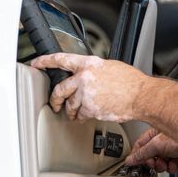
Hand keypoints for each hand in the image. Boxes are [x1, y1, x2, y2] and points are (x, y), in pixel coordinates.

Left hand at [30, 52, 145, 122]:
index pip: (62, 59)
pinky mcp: (90, 108)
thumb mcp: (110, 67)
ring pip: (70, 105)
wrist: (141, 96)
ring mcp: (86, 94)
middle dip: (55, 99)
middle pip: (60, 89)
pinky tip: (89, 115)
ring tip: (77, 113)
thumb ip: (94, 71)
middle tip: (54, 104)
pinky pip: (81, 115)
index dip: (46, 61)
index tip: (36, 63)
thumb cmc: (130, 82)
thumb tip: (87, 75)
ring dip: (72, 111)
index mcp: (89, 64)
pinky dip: (83, 117)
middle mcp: (84, 78)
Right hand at [125, 128, 177, 173]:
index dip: (137, 154)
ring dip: (162, 166)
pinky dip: (173, 168)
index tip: (133, 163)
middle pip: (152, 155)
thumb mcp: (156, 145)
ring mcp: (174, 148)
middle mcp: (165, 139)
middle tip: (153, 163)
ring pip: (162, 162)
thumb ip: (142, 154)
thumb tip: (130, 160)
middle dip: (152, 162)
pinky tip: (174, 165)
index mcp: (155, 132)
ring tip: (165, 164)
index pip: (141, 144)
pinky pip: (173, 166)